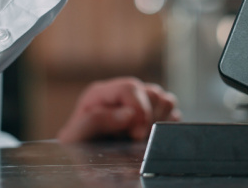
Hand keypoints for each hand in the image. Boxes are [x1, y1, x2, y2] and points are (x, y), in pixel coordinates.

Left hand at [56, 77, 179, 142]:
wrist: (82, 159)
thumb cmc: (76, 148)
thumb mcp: (76, 136)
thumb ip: (96, 121)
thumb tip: (129, 114)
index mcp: (101, 94)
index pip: (130, 87)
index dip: (138, 109)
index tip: (136, 134)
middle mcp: (121, 94)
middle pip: (151, 93)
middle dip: (148, 118)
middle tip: (135, 138)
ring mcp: (136, 102)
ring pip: (164, 99)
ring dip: (158, 120)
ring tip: (141, 136)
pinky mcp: (150, 112)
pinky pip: (171, 111)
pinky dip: (167, 123)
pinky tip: (150, 135)